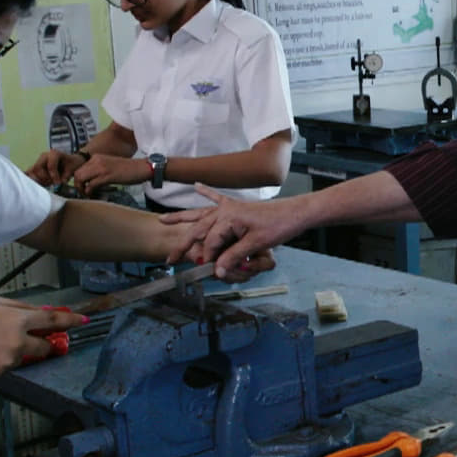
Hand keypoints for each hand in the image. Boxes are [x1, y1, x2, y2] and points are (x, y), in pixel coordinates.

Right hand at [0, 297, 85, 379]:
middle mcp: (16, 342)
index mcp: (17, 320)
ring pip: (22, 357)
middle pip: (44, 346)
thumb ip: (19, 308)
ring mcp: (7, 360)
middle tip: (26, 337)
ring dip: (15, 350)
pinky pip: (6, 367)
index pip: (53, 320)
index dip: (70, 321)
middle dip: (42, 342)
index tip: (82, 321)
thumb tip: (39, 312)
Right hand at [27, 149, 87, 185]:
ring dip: (40, 179)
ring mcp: (38, 161)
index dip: (54, 176)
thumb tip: (58, 183)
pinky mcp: (35, 166)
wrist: (70, 162)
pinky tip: (42, 182)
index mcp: (54, 154)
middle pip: (37, 168)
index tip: (58, 183)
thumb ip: (65, 176)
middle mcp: (44, 156)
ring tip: (49, 182)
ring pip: (32, 172)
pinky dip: (35, 179)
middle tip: (52, 182)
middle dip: (45, 178)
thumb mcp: (72, 169)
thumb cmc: (72, 164)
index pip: (50, 166)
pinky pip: (30, 173)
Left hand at [75, 154, 150, 191]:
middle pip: (77, 173)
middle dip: (77, 185)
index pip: (80, 168)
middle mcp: (96, 160)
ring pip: (80, 178)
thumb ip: (99, 170)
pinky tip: (92, 194)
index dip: (78, 179)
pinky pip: (91, 184)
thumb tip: (90, 181)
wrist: (142, 167)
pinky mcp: (106, 176)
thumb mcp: (109, 166)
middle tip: (82, 192)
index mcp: (97, 157)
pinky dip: (89, 191)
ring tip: (86, 194)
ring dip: (81, 188)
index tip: (82, 187)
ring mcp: (101, 167)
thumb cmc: (129, 169)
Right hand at [162, 184, 307, 277]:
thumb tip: (216, 271)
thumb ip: (234, 257)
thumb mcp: (256, 244)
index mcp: (227, 218)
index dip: (208, 258)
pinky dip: (207, 192)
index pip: (210, 242)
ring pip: (200, 213)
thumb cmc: (278, 226)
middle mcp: (224, 210)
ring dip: (182, 217)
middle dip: (182, 244)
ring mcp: (229, 207)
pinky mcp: (236, 206)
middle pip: (198, 229)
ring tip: (161, 220)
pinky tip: (196, 185)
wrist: (295, 212)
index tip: (208, 270)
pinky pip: (217, 198)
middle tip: (169, 259)